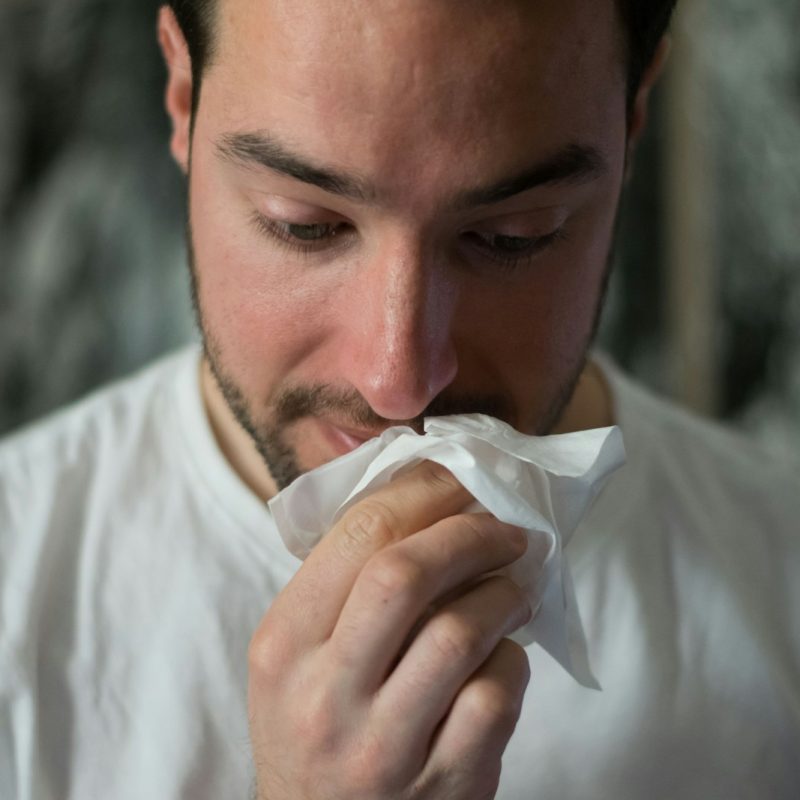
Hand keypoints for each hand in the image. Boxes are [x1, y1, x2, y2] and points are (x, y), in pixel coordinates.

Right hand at [248, 460, 531, 798]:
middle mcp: (324, 694)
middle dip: (470, 534)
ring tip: (513, 588)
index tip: (462, 480)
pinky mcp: (441, 785)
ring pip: (460, 634)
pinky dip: (512, 661)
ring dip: (502, 595)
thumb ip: (345, 584)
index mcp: (284, 644)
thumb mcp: (296, 655)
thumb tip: (429, 499)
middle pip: (406, 574)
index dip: (424, 492)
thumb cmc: (315, 725)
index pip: (358, 534)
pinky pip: (496, 696)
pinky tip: (503, 656)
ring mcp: (382, 746)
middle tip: (506, 528)